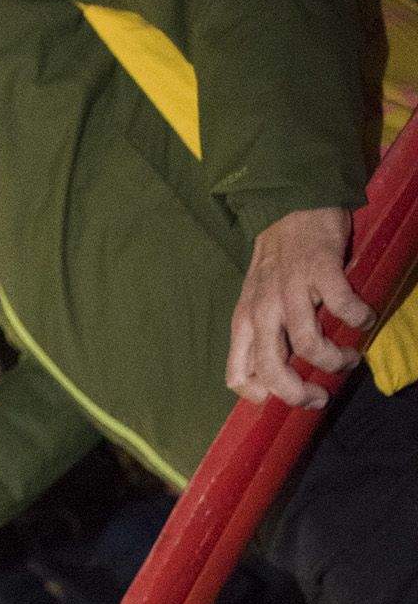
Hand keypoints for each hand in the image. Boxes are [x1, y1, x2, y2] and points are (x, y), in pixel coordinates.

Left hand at [226, 208, 371, 408]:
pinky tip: (365, 319)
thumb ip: (261, 335)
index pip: (237, 374)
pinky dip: (358, 318)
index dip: (260, 394)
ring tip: (349, 359)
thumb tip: (270, 378)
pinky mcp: (321, 269)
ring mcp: (292, 289)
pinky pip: (342, 306)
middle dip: (298, 393)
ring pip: (310, 344)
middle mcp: (263, 309)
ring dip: (334, 360)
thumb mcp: (256, 301)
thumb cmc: (277, 261)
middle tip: (319, 397)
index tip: (283, 397)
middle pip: (273, 368)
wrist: (292, 206)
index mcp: (245, 321)